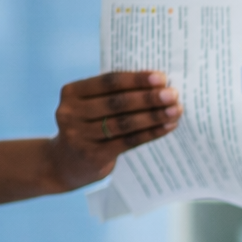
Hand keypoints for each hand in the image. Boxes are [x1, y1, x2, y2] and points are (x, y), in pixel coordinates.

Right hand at [48, 72, 182, 190]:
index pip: (108, 82)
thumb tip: (159, 86)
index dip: (137, 79)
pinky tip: (167, 127)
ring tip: (176, 110)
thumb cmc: (89, 126)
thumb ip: (115, 95)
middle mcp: (71, 112)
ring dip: (154, 116)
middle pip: (117, 103)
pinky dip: (150, 133)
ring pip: (124, 123)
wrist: (66, 163)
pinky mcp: (92, 155)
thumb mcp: (92, 106)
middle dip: (149, 98)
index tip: (162, 78)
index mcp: (72, 92)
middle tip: (173, 94)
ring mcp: (79, 135)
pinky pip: (128, 142)